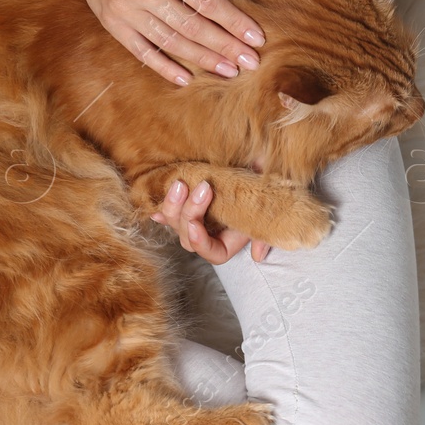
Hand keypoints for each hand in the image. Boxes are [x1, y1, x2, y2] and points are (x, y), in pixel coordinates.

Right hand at [60, 0, 266, 85]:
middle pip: (192, 26)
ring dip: (203, 60)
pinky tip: (187, 79)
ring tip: (228, 72)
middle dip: (225, 46)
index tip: (255, 37)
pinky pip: (143, 52)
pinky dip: (165, 67)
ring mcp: (125, 10)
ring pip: (171, 42)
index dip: (233, 21)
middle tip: (250, 62)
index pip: (205, 0)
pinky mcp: (113, 25)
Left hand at [149, 179, 270, 264]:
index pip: (212, 253)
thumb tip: (258, 255)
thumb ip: (265, 232)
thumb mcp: (271, 207)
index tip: (197, 226)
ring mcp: (194, 221)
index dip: (201, 242)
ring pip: (175, 223)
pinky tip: (153, 204)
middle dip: (190, 213)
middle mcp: (208, 235)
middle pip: (188, 237)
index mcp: (228, 242)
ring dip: (174, 206)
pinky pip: (167, 212)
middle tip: (201, 187)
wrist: (254, 169)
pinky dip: (160, 209)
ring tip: (179, 183)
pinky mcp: (183, 206)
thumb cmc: (265, 190)